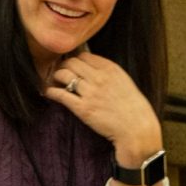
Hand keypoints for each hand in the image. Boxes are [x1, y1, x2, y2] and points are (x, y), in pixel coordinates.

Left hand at [44, 52, 161, 166]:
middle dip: (63, 66)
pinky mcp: (82, 108)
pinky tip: (48, 92)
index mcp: (110, 69)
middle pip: (71, 62)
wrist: (136, 129)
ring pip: (63, 75)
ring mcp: (90, 93)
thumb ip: (108, 73)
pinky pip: (60, 94)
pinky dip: (51, 92)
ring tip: (54, 82)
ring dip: (55, 77)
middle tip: (60, 73)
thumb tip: (91, 68)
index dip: (75, 60)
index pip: (84, 56)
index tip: (72, 66)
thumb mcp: (124, 82)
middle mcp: (99, 78)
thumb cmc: (133, 108)